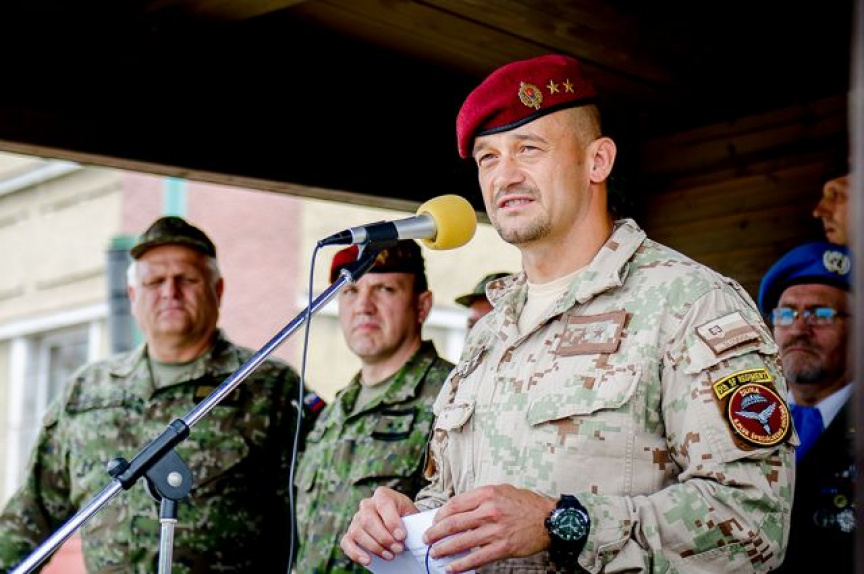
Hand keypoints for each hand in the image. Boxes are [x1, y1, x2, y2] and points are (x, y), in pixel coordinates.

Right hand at [340, 486, 418, 566]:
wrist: (398, 520)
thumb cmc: (404, 516)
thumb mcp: (410, 513)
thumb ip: (410, 521)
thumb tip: (406, 536)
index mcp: (382, 495)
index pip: (384, 505)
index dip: (392, 521)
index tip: (401, 536)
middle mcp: (366, 505)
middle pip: (368, 520)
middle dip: (384, 537)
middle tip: (398, 549)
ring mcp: (356, 519)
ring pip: (358, 532)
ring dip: (374, 547)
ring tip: (390, 555)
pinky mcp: (350, 534)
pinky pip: (346, 543)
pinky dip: (356, 553)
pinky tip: (367, 560)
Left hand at [423, 484, 556, 572]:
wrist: (550, 520)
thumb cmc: (526, 504)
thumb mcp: (502, 490)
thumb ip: (481, 497)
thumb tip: (460, 507)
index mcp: (487, 494)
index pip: (455, 504)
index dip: (440, 514)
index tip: (434, 521)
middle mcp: (488, 511)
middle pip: (453, 523)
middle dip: (435, 532)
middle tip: (427, 538)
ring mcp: (495, 531)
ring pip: (461, 541)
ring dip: (443, 548)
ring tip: (434, 552)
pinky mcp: (502, 547)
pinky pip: (476, 558)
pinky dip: (461, 564)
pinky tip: (451, 567)